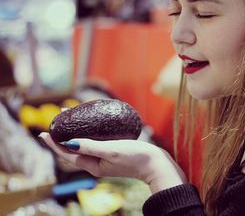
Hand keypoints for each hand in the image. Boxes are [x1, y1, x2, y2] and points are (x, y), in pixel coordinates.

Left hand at [39, 132, 186, 193]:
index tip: (44, 133)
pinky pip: (96, 143)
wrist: (156, 165)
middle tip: (56, 122)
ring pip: (85, 146)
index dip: (55, 144)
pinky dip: (89, 135)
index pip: (68, 155)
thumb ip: (91, 147)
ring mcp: (106, 158)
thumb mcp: (112, 150)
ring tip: (69, 122)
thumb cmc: (136, 158)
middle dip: (63, 137)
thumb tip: (69, 142)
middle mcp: (97, 163)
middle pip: (74, 150)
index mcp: (94, 166)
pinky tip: (92, 127)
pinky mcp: (114, 153)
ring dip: (75, 134)